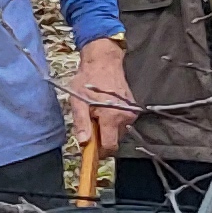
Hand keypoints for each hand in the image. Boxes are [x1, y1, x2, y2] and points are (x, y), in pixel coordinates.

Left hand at [68, 35, 136, 165]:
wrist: (104, 61)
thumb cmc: (88, 80)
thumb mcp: (78, 101)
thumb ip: (81, 123)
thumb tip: (83, 142)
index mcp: (112, 117)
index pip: (110, 146)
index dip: (100, 151)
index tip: (91, 148)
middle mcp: (125, 116)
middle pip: (114, 139)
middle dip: (102, 136)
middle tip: (91, 121)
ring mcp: (131, 112)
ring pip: (118, 131)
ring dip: (108, 127)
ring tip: (97, 111)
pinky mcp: (133, 107)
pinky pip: (122, 121)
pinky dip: (113, 119)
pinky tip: (105, 107)